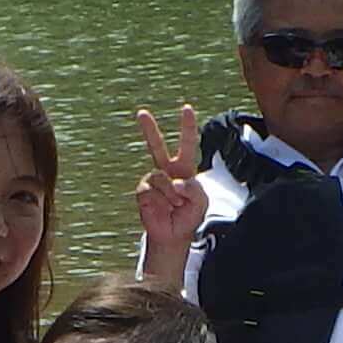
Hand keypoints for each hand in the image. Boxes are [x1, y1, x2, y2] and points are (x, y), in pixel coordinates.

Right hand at [133, 104, 206, 257]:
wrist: (173, 234)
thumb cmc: (189, 215)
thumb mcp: (201, 202)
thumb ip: (194, 188)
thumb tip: (174, 182)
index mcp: (184, 168)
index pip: (187, 143)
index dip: (188, 126)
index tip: (186, 108)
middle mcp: (166, 170)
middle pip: (156, 146)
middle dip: (149, 129)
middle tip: (141, 112)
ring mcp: (152, 180)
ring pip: (161, 178)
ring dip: (172, 195)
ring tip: (176, 206)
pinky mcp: (143, 191)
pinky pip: (152, 190)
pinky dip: (162, 201)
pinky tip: (164, 208)